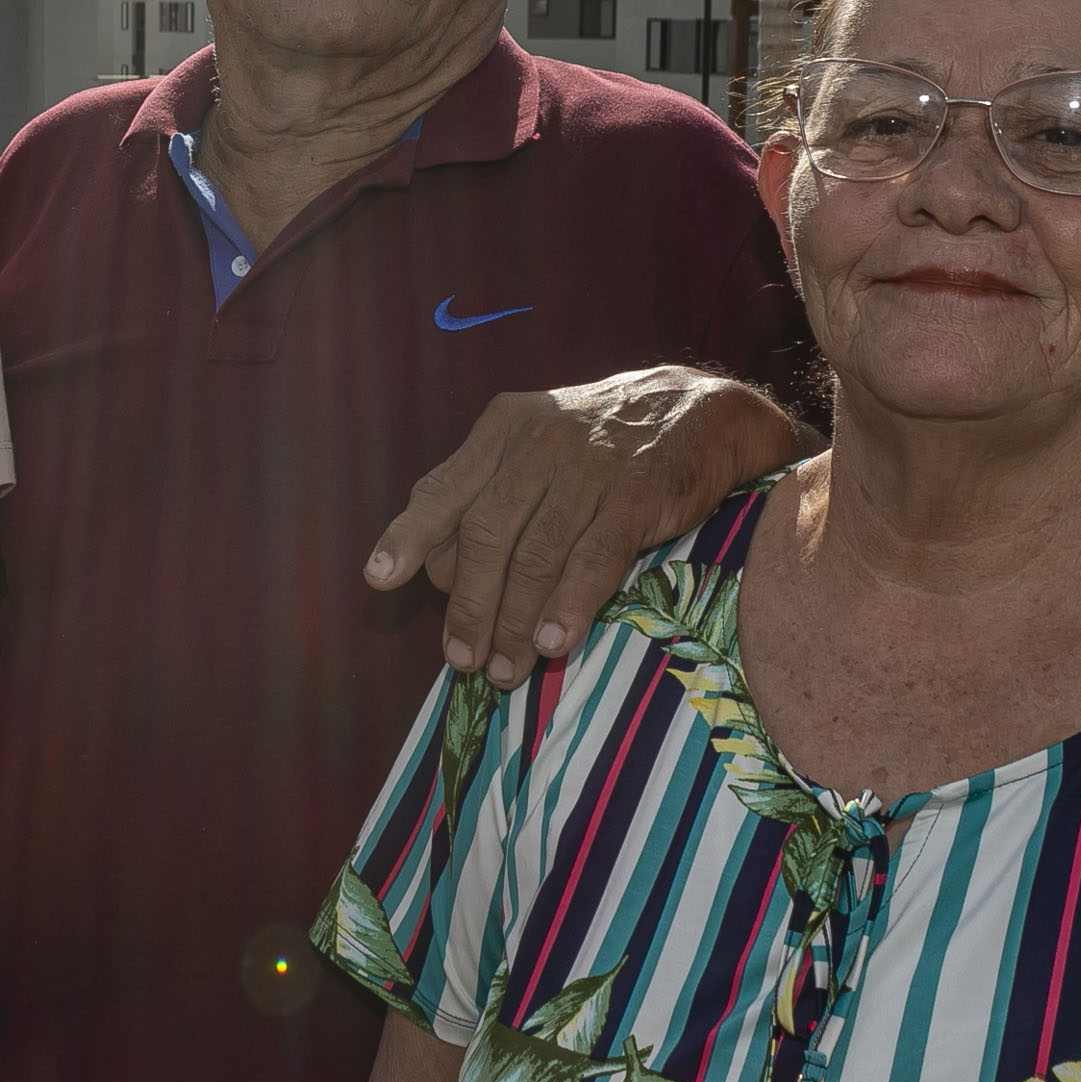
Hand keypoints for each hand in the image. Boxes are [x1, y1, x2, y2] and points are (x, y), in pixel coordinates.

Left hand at [364, 367, 809, 689]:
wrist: (701, 411)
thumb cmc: (602, 444)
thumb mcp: (535, 443)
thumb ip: (485, 493)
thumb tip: (433, 568)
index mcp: (504, 427)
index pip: (444, 486)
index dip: (410, 534)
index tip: (380, 578)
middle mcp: (539, 442)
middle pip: (487, 532)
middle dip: (469, 603)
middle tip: (462, 658)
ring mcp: (590, 465)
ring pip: (536, 554)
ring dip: (516, 621)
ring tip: (506, 669)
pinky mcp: (637, 493)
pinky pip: (594, 556)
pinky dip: (570, 603)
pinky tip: (556, 643)